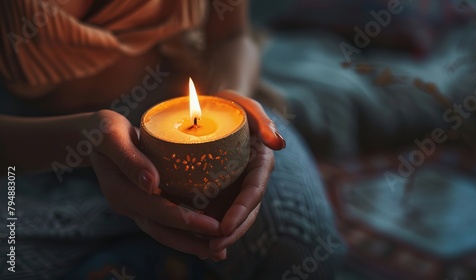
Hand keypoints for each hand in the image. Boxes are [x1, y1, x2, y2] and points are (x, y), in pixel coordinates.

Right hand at [88, 110, 226, 259]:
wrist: (93, 135)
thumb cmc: (102, 130)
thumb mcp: (112, 136)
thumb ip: (130, 159)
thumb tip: (152, 184)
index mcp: (120, 192)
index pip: (159, 212)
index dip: (188, 221)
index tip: (215, 227)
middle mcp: (129, 205)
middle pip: (163, 231)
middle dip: (193, 243)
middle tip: (222, 251)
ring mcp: (136, 206)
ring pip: (165, 231)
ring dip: (191, 243)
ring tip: (219, 252)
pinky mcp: (145, 202)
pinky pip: (166, 220)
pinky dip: (186, 229)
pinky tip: (207, 234)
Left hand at [208, 91, 285, 254]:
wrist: (213, 108)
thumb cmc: (232, 105)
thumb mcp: (247, 106)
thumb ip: (264, 121)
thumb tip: (279, 144)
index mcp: (260, 163)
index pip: (254, 191)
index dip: (242, 211)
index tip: (225, 226)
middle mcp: (249, 178)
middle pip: (246, 211)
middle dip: (232, 232)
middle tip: (213, 248)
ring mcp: (235, 186)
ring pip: (231, 216)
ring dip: (220, 236)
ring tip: (205, 252)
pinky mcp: (219, 188)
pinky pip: (216, 210)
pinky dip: (207, 227)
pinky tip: (194, 241)